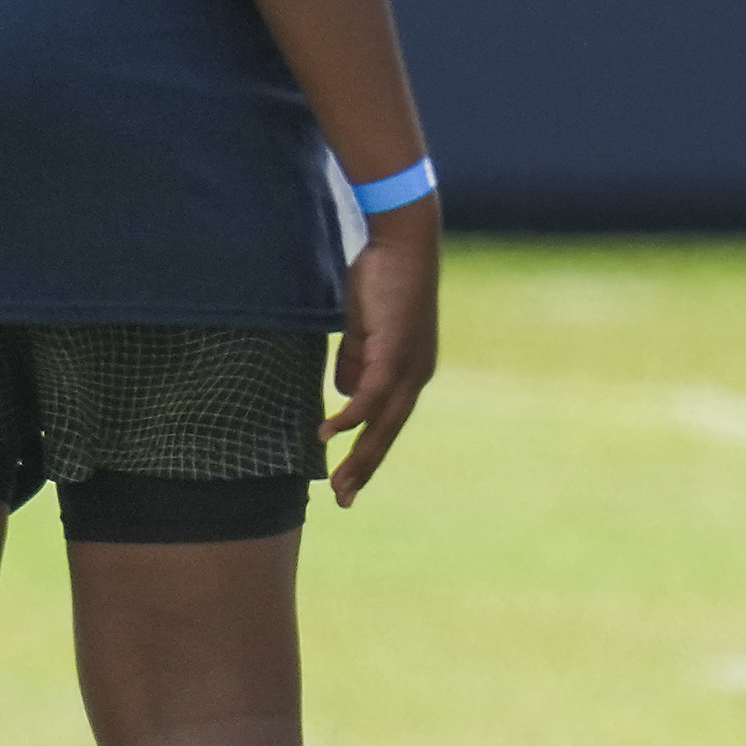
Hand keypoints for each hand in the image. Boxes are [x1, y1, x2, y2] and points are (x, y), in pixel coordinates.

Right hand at [323, 201, 437, 504]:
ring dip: (358, 454)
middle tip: (344, 500)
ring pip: (382, 423)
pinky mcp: (395, 350)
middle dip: (364, 469)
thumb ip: (355, 361)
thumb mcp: (363, 330)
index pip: (388, 424)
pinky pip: (371, 393)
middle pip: (388, 433)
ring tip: (337, 482)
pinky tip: (330, 433)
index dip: (368, 454)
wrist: (402, 244)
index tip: (349, 483)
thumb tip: (343, 394)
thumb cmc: (382, 281)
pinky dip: (352, 416)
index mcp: (408, 373)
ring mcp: (408, 365)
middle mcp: (414, 376)